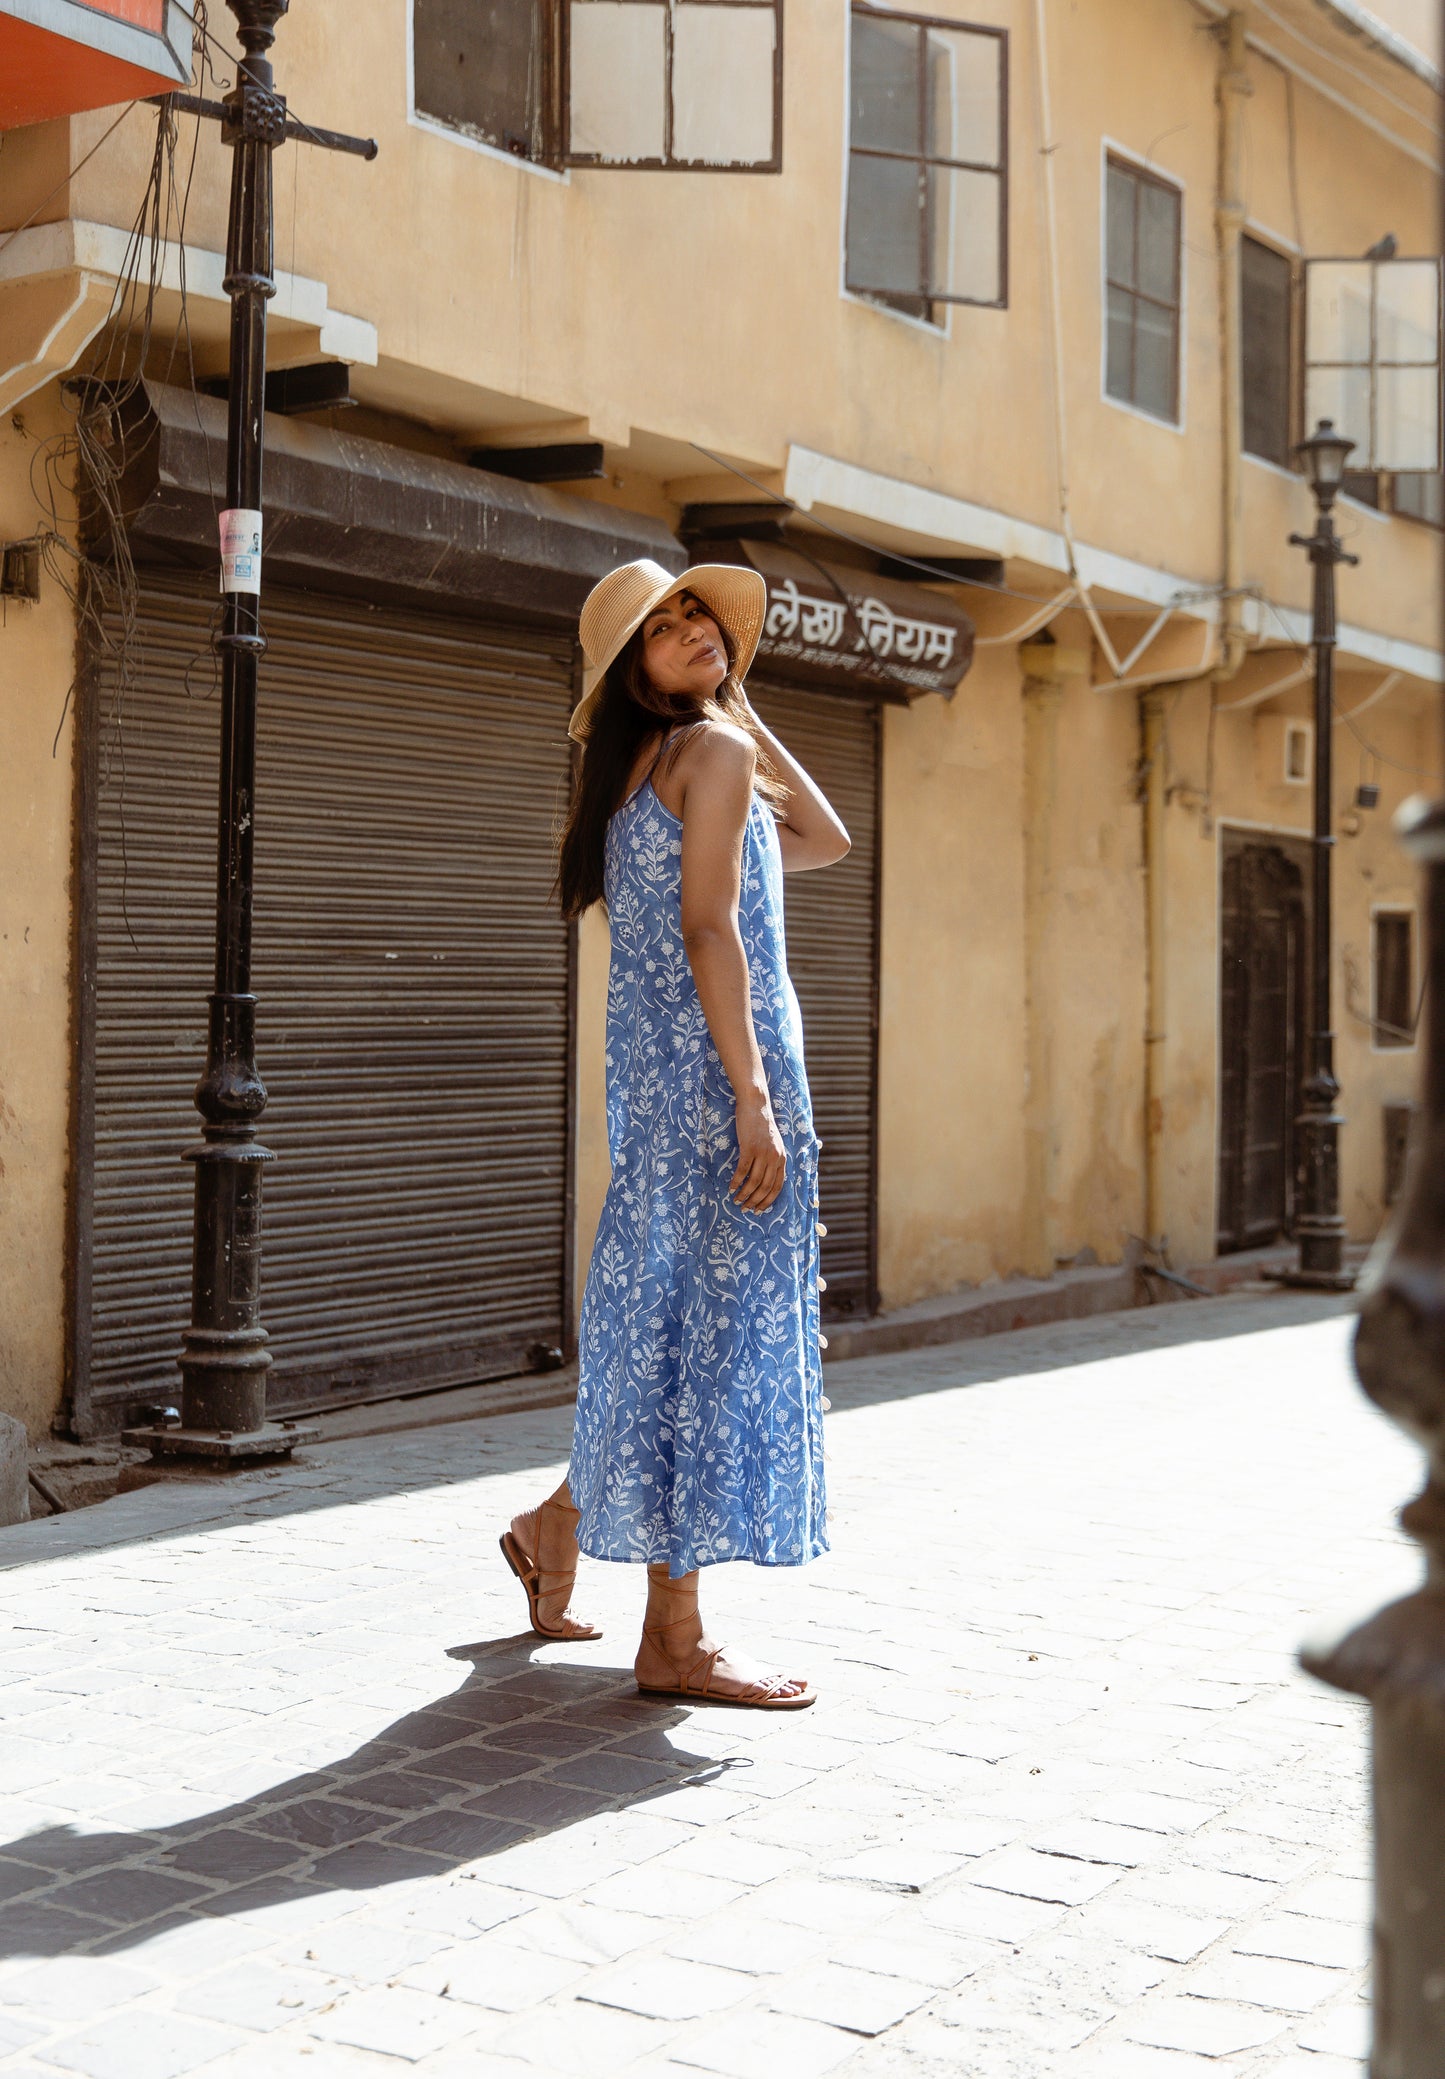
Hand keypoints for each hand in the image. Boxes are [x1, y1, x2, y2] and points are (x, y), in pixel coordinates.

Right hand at [731, 1094, 785, 1212]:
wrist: (756, 1105)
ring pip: (754, 1181)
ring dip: (744, 1194)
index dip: (768, 1200)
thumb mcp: (772, 1143)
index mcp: (782, 1158)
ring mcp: (762, 1153)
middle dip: (755, 1201)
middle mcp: (774, 1157)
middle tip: (745, 1209)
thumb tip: (764, 1178)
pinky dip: (736, 1182)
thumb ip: (771, 1159)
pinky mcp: (749, 1148)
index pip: (777, 1186)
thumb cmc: (761, 1125)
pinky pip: (742, 1171)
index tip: (759, 1209)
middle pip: (765, 1187)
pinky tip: (730, 1187)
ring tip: (736, 1200)